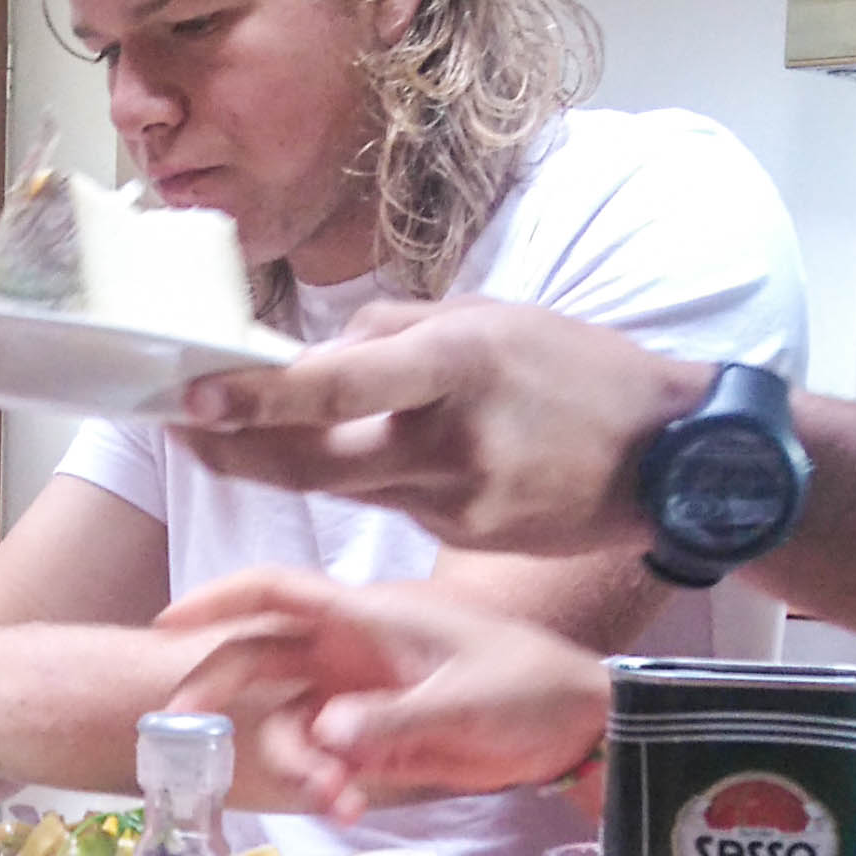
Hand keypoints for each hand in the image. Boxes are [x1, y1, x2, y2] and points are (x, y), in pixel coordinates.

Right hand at [159, 569, 608, 818]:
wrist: (582, 726)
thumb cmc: (531, 689)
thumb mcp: (465, 703)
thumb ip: (394, 720)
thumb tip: (323, 734)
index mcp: (368, 617)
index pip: (277, 591)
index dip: (217, 599)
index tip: (164, 625)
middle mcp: (352, 651)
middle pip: (261, 660)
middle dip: (222, 695)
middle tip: (190, 738)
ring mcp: (362, 696)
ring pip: (290, 722)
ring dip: (295, 763)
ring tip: (332, 799)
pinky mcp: (378, 738)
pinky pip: (327, 760)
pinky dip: (328, 785)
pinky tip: (350, 809)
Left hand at [175, 300, 706, 555]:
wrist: (673, 460)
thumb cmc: (577, 371)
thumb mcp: (493, 317)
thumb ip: (399, 333)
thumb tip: (319, 357)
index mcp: (461, 361)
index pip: (339, 385)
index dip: (261, 399)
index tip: (196, 397)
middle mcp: (454, 438)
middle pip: (318, 461)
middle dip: (241, 448)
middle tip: (183, 425)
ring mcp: (460, 500)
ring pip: (348, 486)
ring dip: (293, 463)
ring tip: (242, 434)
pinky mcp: (468, 538)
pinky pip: (395, 506)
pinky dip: (375, 480)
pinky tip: (385, 459)